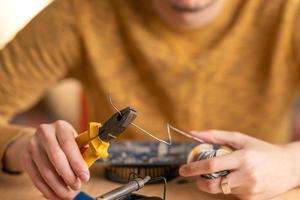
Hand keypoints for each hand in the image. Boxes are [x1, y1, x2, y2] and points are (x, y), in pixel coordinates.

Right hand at [20, 120, 89, 199]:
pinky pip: (36, 178)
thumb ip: (83, 151)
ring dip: (58, 187)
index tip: (85, 176)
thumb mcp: (75, 140)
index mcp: (61, 127)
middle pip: (56, 158)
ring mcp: (32, 145)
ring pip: (45, 171)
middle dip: (68, 176)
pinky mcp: (25, 158)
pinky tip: (56, 195)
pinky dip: (48, 190)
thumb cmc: (64, 141)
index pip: (69, 145)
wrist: (40, 138)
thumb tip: (88, 166)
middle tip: (77, 186)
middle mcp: (45, 133)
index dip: (77, 163)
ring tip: (68, 194)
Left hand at [179, 130, 299, 199]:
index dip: (194, 168)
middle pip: (213, 185)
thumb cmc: (262, 150)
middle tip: (197, 177)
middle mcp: (246, 175)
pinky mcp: (253, 199)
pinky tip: (240, 179)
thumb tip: (194, 133)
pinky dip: (230, 187)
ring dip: (218, 182)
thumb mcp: (240, 139)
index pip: (211, 166)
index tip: (183, 169)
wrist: (289, 167)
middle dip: (200, 183)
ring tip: (227, 173)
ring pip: (223, 190)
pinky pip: (233, 195)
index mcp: (242, 158)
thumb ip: (216, 136)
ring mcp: (250, 190)